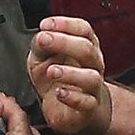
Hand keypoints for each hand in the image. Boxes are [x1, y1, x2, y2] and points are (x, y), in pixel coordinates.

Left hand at [28, 16, 111, 134]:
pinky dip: (72, 97)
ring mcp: (93, 87)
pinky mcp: (89, 107)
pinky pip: (86, 102)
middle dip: (64, 42)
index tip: (46, 25)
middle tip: (44, 41)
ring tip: (51, 71)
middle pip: (87, 49)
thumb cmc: (58, 80)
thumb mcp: (43, 58)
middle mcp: (93, 65)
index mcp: (85, 47)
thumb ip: (42, 46)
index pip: (83, 29)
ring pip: (91, 77)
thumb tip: (41, 36)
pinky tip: (58, 92)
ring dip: (70, 72)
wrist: (68, 110)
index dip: (66, 24)